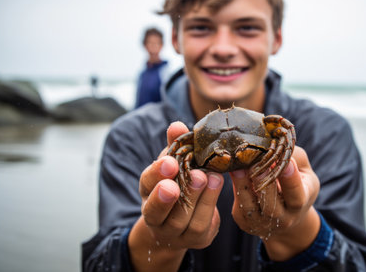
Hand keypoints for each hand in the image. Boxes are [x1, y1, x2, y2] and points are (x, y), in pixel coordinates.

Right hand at [128, 122, 223, 271]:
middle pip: (158, 211)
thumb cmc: (179, 183)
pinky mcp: (195, 240)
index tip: (171, 162)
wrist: (183, 221)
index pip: (146, 184)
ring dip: (199, 198)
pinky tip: (218, 186)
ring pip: (182, 221)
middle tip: (194, 176)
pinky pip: (201, 228)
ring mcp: (174, 233)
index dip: (157, 173)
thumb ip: (175, 146)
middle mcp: (155, 217)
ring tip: (211, 177)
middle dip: (172, 195)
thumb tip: (177, 125)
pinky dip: (210, 206)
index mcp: (148, 193)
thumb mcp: (174, 163)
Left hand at [230, 146, 320, 260]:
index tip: (287, 163)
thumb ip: (293, 157)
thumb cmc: (296, 184)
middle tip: (255, 163)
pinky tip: (231, 170)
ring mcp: (261, 222)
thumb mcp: (303, 170)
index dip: (291, 180)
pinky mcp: (244, 220)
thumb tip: (274, 141)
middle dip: (263, 183)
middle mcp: (282, 218)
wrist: (285, 214)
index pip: (296, 194)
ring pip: (249, 206)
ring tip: (237, 166)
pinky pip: (238, 203)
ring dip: (242, 185)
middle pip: (271, 205)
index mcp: (300, 204)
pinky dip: (234, 186)